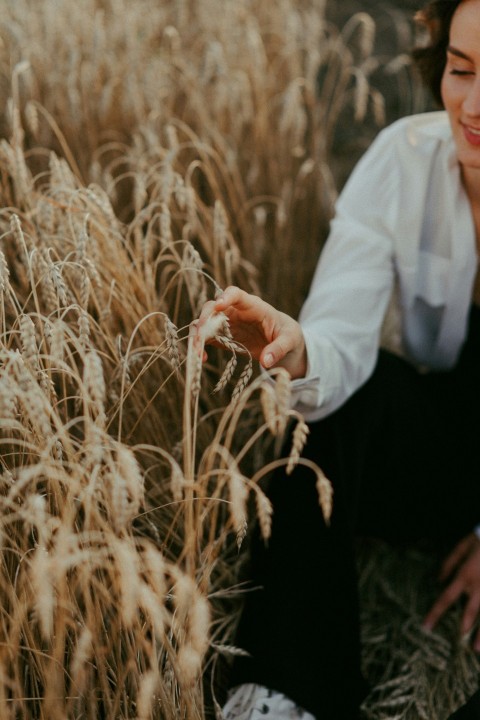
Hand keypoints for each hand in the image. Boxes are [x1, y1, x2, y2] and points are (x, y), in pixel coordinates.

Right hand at [195, 286, 306, 378]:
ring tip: (198, 353)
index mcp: (253, 306)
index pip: (236, 294)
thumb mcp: (290, 340)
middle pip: (213, 307)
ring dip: (197, 335)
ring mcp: (226, 324)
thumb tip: (266, 361)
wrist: (283, 342)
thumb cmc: (287, 335)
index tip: (219, 305)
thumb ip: (279, 348)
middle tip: (202, 338)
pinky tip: (202, 359)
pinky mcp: (221, 337)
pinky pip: (205, 338)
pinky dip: (199, 347)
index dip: (226, 297)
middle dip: (205, 320)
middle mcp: (235, 311)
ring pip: (204, 322)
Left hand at [423, 533, 479, 650]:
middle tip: (459, 642)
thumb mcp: (461, 547)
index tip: (427, 626)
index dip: (435, 613)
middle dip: (464, 628)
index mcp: (464, 576)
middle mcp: (479, 586)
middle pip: (470, 611)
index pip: (446, 598)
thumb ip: (449, 564)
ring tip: (478, 650)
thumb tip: (439, 580)